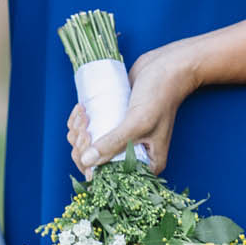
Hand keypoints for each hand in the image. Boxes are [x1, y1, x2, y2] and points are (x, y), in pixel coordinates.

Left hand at [67, 41, 202, 175]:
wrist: (166, 67)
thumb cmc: (160, 96)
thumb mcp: (138, 123)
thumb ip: (114, 143)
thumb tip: (87, 162)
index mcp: (146, 164)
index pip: (110, 177)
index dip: (91, 165)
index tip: (87, 141)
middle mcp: (134, 155)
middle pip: (96, 163)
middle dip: (82, 145)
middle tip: (84, 123)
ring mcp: (122, 138)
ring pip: (89, 146)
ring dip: (78, 131)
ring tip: (83, 113)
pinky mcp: (114, 121)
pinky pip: (91, 130)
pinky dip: (80, 122)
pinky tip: (81, 109)